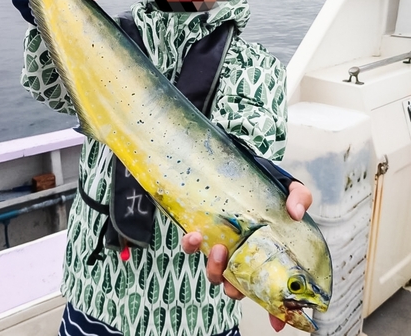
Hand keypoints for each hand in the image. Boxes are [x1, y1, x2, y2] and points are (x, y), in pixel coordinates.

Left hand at [181, 181, 312, 331]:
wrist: (246, 170)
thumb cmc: (270, 187)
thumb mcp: (292, 189)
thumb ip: (300, 198)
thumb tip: (296, 213)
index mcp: (268, 254)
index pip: (272, 290)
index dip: (275, 311)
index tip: (277, 322)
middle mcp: (245, 256)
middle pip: (238, 286)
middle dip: (236, 288)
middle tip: (237, 272)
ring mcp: (224, 246)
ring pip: (216, 273)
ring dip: (215, 269)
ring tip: (219, 249)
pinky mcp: (205, 232)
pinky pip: (193, 246)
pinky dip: (191, 245)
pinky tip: (194, 235)